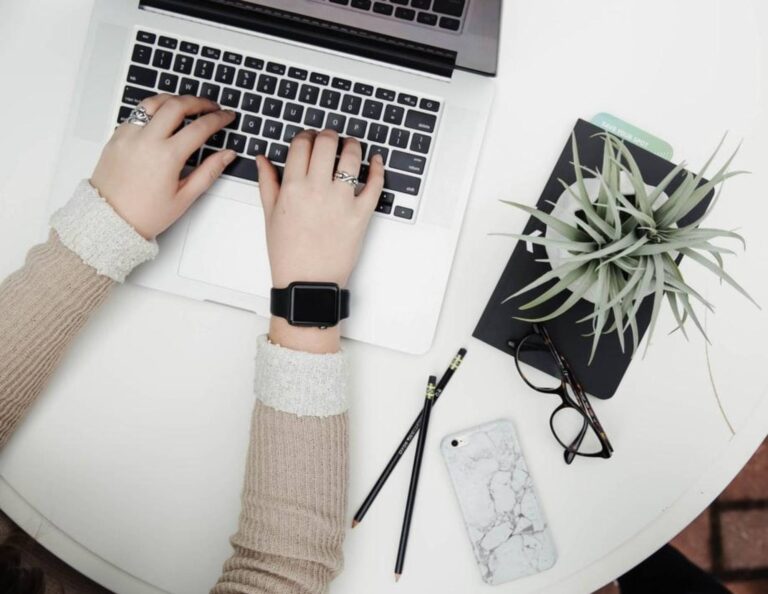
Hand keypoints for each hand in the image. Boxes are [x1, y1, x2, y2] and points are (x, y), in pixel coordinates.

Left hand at [91, 94, 236, 238]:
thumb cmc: (145, 214)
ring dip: (174, 99)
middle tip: (211, 106)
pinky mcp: (117, 136)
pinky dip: (153, 110)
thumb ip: (209, 172)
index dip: (218, 119)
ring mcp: (129, 135)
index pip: (200, 127)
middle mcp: (146, 140)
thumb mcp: (184, 197)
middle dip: (199, 102)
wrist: (109, 220)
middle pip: (177, 105)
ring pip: (154, 102)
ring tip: (187, 105)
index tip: (226, 117)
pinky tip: (162, 118)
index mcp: (167, 156)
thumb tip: (227, 155)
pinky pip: (137, 113)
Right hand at [258, 129, 384, 352]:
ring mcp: (342, 201)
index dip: (306, 136)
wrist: (308, 282)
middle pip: (326, 143)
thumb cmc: (288, 254)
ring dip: (352, 145)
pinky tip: (375, 161)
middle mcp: (317, 190)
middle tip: (330, 138)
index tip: (309, 139)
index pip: (301, 144)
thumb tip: (263, 159)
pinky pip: (375, 184)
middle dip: (328, 135)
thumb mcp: (270, 216)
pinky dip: (378, 168)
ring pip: (352, 157)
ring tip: (351, 146)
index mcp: (292, 188)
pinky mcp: (361, 214)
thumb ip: (267, 183)